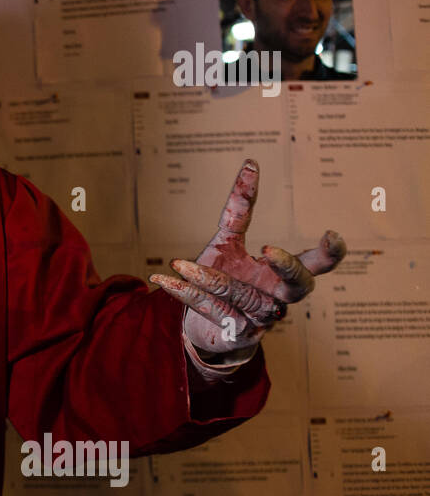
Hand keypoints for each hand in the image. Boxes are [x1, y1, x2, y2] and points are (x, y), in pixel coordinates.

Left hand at [149, 159, 345, 356]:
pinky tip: (163, 279)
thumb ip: (240, 209)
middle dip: (288, 268)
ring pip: (241, 297)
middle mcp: (277, 298)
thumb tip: (251, 163)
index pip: (317, 265)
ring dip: (210, 279)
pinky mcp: (233, 333)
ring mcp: (258, 319)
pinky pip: (211, 310)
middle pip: (300, 287)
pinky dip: (185, 293)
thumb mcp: (228, 241)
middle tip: (269, 250)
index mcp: (281, 275)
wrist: (206, 327)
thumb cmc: (226, 277)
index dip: (331, 253)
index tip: (331, 233)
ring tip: (180, 264)